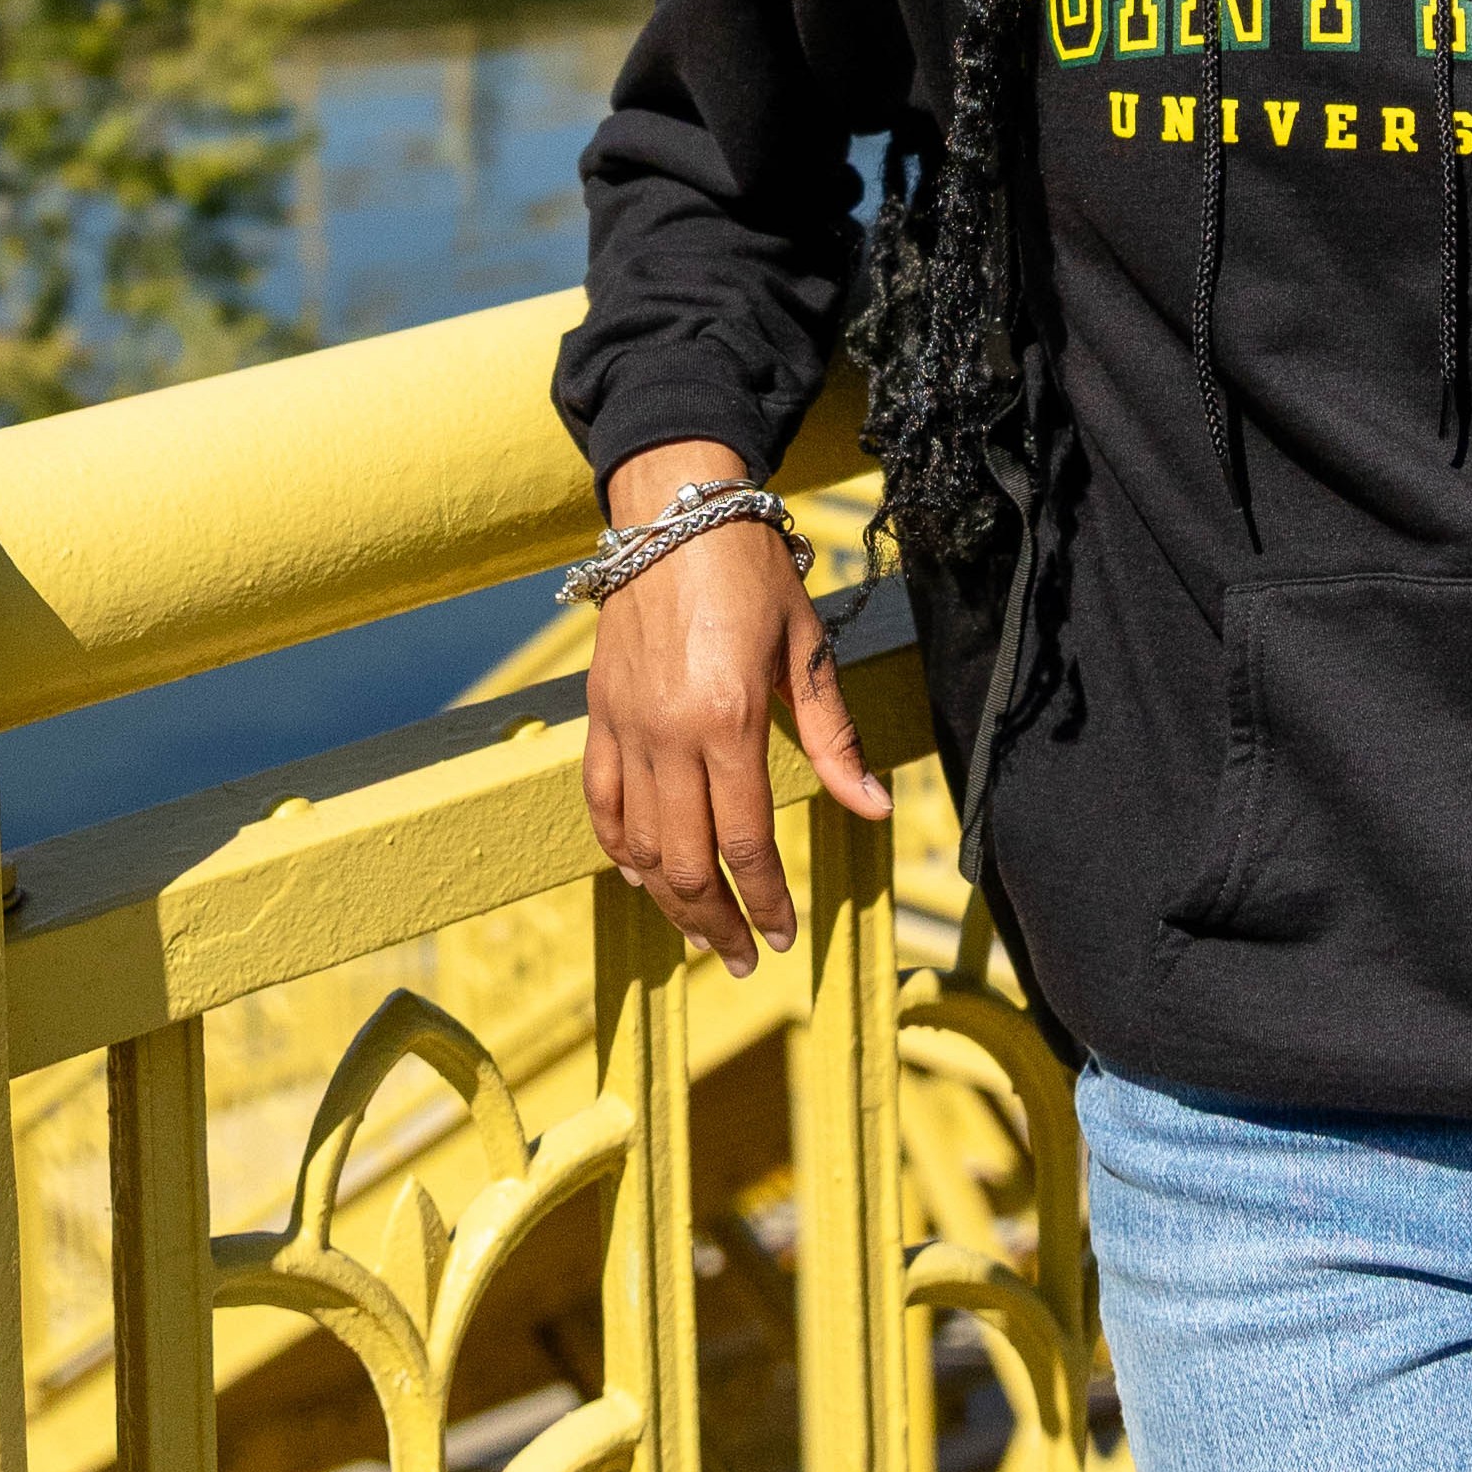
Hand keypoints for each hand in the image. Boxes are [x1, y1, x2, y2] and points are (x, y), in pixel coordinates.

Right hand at [580, 445, 890, 972]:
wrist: (675, 515)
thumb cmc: (753, 575)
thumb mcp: (807, 651)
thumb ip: (834, 740)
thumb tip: (873, 810)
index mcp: (729, 719)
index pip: (745, 841)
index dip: (766, 899)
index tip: (784, 936)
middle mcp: (668, 734)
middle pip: (685, 861)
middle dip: (717, 921)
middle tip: (746, 956)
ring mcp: (625, 727)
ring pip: (638, 845)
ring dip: (669, 900)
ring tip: (703, 931)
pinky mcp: (598, 714)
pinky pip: (599, 802)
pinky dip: (617, 848)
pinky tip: (640, 877)